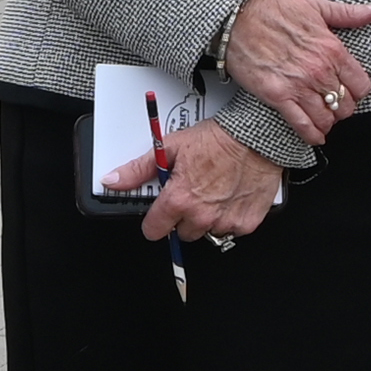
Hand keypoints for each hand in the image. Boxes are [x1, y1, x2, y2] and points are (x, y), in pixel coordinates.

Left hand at [110, 118, 285, 247]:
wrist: (256, 136)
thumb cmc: (218, 139)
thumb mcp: (171, 148)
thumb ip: (139, 170)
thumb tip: (113, 180)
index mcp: (179, 200)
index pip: (154, 231)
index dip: (155, 221)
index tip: (159, 214)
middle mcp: (202, 216)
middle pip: (182, 233)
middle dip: (183, 217)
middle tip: (192, 195)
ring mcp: (225, 222)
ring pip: (208, 232)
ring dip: (208, 218)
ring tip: (214, 193)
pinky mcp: (247, 222)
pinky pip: (232, 229)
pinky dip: (230, 217)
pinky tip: (231, 196)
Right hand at [221, 0, 370, 148]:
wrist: (237, 18)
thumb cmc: (273, 10)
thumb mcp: (317, 5)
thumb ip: (350, 13)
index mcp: (332, 49)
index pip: (361, 85)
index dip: (358, 92)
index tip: (351, 91)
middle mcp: (318, 70)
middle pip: (345, 105)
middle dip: (343, 107)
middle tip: (336, 105)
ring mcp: (298, 86)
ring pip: (326, 118)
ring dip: (328, 122)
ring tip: (324, 118)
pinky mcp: (278, 96)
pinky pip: (302, 125)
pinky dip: (311, 134)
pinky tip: (315, 135)